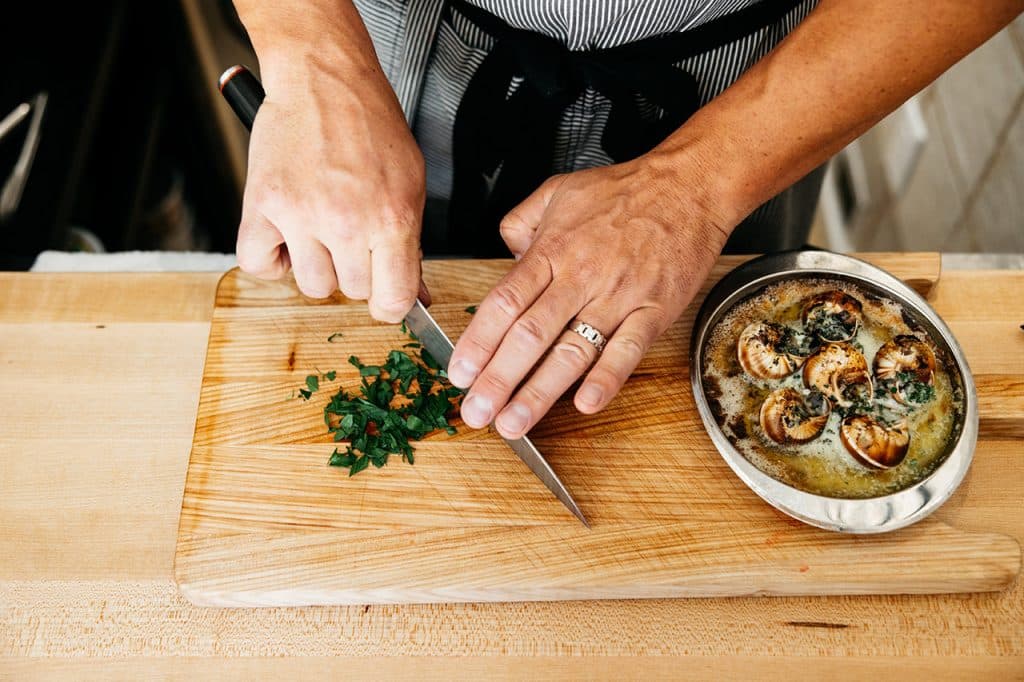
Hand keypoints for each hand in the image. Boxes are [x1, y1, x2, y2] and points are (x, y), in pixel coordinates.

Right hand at [237, 49, 426, 320]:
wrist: (324, 78)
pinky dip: (270, 260)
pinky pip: (259, 266)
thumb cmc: (370, 125)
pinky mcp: (263, 204)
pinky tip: (285, 236)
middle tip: (350, 238)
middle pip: (350, 292)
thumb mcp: (410, 183)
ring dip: (315, 266)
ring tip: (319, 230)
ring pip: (310, 285)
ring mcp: (302, 215)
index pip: (392, 300)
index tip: (383, 296)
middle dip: (354, 272)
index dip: (390, 305)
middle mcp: (347, 222)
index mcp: (392, 218)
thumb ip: (410, 242)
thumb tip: (415, 294)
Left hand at [447, 153, 733, 438]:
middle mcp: (581, 277)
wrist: (687, 186)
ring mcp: (618, 297)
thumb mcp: (557, 192)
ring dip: (539, 393)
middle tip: (476, 412)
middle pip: (530, 335)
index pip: (505, 303)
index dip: (479, 342)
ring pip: (572, 352)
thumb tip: (505, 254)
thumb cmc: (624, 192)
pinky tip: (584, 404)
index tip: (460, 372)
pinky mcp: (654, 311)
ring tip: (513, 423)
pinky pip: (627, 350)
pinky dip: (606, 380)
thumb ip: (521, 223)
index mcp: (552, 251)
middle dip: (498, 380)